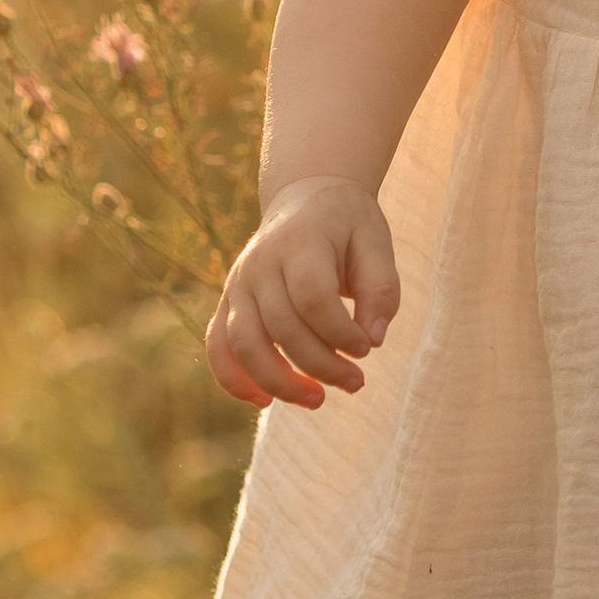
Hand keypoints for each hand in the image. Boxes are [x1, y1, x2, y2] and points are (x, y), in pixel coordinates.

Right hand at [206, 179, 400, 409]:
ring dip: (279, 382)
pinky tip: (263, 401)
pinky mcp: (228, 301)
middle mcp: (261, 261)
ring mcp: (238, 282)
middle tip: (356, 382)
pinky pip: (218, 346)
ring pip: (244, 344)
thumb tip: (373, 339)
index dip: (340, 332)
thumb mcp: (376, 243)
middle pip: (281, 326)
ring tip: (317, 400)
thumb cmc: (348, 226)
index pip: (312, 297)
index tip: (366, 348)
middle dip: (321, 365)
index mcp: (301, 240)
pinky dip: (233, 379)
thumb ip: (381, 290)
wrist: (306, 198)